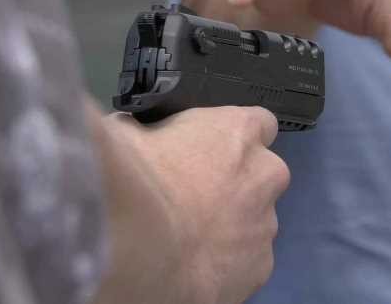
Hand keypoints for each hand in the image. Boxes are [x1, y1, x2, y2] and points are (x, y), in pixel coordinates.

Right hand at [89, 103, 289, 303]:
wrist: (137, 247)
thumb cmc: (133, 181)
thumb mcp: (124, 135)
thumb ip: (142, 130)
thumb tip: (128, 130)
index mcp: (239, 131)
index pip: (260, 123)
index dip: (235, 138)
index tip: (212, 151)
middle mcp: (265, 173)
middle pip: (262, 174)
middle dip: (237, 184)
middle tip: (194, 198)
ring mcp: (266, 223)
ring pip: (256, 221)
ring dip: (232, 226)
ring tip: (189, 238)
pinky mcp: (260, 267)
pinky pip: (248, 262)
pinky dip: (227, 264)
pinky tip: (196, 266)